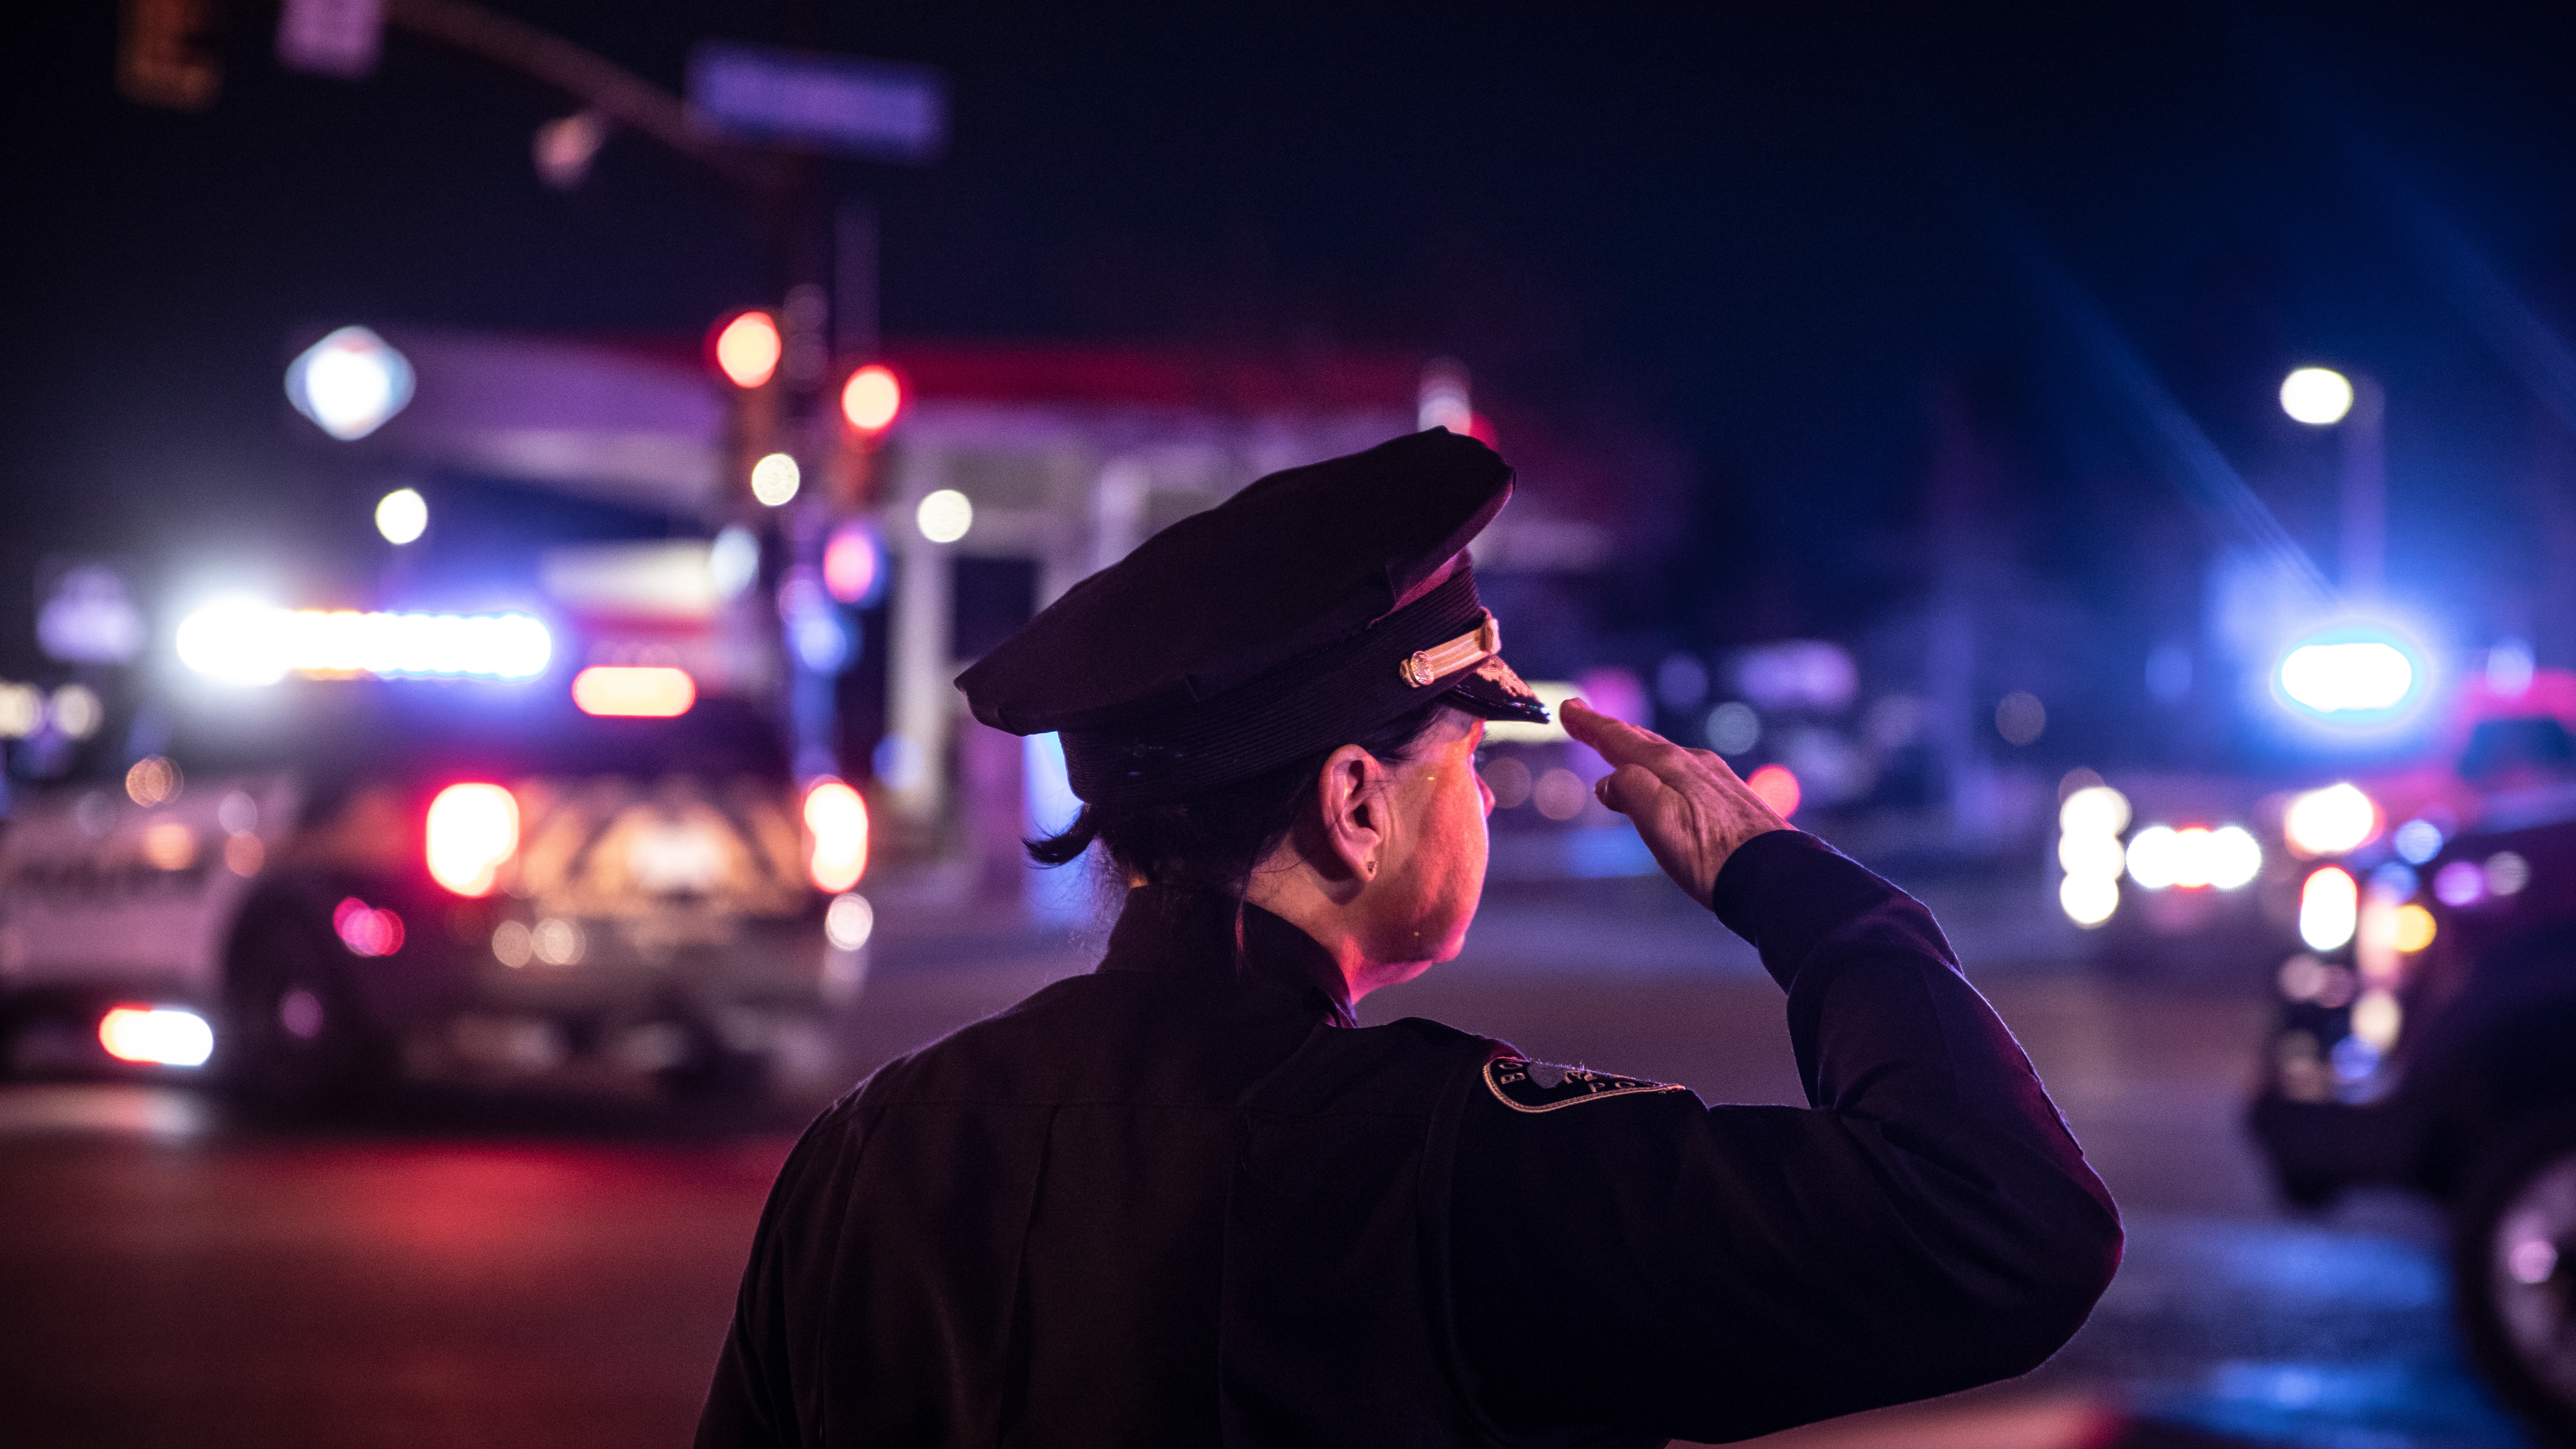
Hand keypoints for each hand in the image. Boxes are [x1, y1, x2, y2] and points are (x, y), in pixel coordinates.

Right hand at [1560, 698, 1791, 903]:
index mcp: (1670, 767)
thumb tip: (1609, 781)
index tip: (1569, 709)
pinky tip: (1667, 782)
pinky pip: (1684, 772)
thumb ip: (1630, 792)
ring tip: (1620, 745)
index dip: (1592, 725)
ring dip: (1636, 748)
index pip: (1620, 739)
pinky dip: (1661, 769)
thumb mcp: (1659, 823)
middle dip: (1610, 730)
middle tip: (1584, 718)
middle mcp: (1693, 765)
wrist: (1775, 878)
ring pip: (1664, 755)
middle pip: (1642, 741)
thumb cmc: (1712, 857)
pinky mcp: (1730, 800)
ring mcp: (1715, 780)